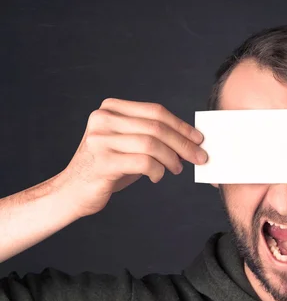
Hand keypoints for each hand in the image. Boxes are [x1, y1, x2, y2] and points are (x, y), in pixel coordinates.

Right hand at [56, 98, 207, 217]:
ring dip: (172, 158)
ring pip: (152, 144)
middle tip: (199, 157)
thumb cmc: (108, 168)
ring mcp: (100, 139)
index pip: (155, 112)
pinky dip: (158, 171)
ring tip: (177, 169)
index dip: (181, 125)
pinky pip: (144, 163)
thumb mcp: (128, 144)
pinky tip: (157, 177)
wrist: (73, 191)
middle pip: (156, 127)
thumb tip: (189, 139)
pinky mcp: (102, 161)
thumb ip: (151, 136)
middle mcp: (103, 120)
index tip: (199, 139)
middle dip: (183, 143)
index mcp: (110, 109)